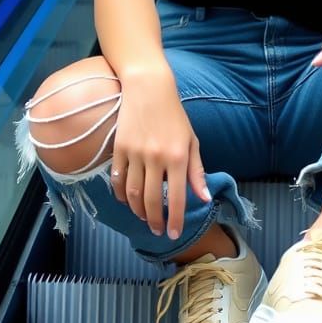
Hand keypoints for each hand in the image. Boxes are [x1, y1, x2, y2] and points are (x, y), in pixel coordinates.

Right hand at [111, 64, 211, 239]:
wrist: (149, 88)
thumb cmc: (175, 116)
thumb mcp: (192, 141)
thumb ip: (197, 171)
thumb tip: (204, 198)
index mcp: (179, 156)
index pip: (178, 197)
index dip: (176, 220)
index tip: (173, 234)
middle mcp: (157, 157)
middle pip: (152, 200)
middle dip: (154, 221)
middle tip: (156, 230)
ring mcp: (136, 153)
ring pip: (132, 194)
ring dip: (137, 211)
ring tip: (143, 217)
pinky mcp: (119, 148)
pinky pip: (117, 179)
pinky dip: (120, 195)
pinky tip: (126, 200)